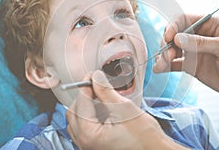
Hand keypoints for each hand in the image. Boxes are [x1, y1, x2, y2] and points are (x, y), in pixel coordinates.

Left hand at [66, 70, 188, 149]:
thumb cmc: (144, 137)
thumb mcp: (124, 108)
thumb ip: (106, 91)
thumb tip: (96, 77)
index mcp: (89, 135)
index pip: (80, 103)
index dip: (86, 85)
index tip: (93, 75)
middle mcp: (84, 143)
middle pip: (74, 112)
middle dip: (84, 96)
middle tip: (97, 84)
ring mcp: (88, 146)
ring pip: (77, 120)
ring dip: (86, 106)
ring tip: (101, 97)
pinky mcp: (94, 146)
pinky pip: (84, 128)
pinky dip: (91, 115)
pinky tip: (103, 109)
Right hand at [153, 14, 218, 100]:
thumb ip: (201, 43)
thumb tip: (178, 39)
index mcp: (208, 25)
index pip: (184, 20)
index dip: (173, 26)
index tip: (168, 37)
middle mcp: (198, 36)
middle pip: (174, 35)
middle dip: (167, 44)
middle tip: (168, 55)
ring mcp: (193, 51)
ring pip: (172, 49)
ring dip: (164, 56)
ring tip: (162, 64)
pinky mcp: (191, 65)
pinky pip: (175, 64)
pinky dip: (166, 66)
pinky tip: (159, 69)